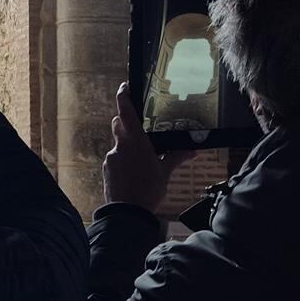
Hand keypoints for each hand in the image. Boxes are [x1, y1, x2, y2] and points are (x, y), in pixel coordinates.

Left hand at [104, 84, 190, 211]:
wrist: (127, 213)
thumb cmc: (148, 190)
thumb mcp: (165, 172)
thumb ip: (176, 157)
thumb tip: (193, 150)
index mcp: (135, 141)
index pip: (126, 111)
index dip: (124, 96)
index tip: (125, 87)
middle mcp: (120, 145)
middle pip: (118, 123)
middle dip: (125, 120)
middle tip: (137, 124)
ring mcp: (111, 157)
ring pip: (117, 142)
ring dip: (125, 143)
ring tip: (139, 156)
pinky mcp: (107, 168)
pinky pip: (114, 157)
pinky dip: (122, 159)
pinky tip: (132, 171)